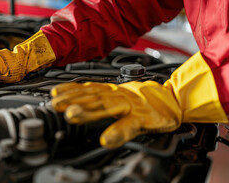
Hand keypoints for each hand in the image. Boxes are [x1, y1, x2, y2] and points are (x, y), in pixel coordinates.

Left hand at [51, 52, 227, 148]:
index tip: (54, 94)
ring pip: (108, 107)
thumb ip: (101, 98)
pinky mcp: (144, 118)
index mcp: (114, 91)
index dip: (71, 90)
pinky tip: (106, 139)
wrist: (174, 100)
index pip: (89, 88)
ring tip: (72, 115)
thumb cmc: (145, 100)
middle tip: (57, 104)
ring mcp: (132, 105)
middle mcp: (120, 95)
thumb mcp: (120, 95)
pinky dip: (118, 132)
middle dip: (74, 99)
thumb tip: (77, 101)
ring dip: (89, 111)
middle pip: (94, 96)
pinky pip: (130, 125)